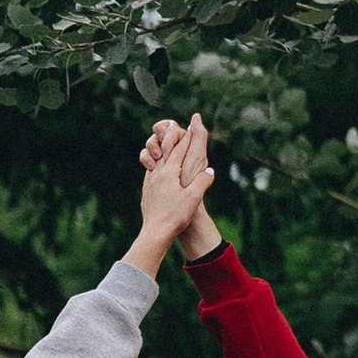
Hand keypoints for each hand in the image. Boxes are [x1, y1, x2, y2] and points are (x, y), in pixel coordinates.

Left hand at [130, 114, 217, 274]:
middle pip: (165, 151)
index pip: (179, 151)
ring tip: (166, 145)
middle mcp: (157, 174)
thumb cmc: (175, 216)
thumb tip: (210, 171)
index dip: (186, 139)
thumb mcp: (193, 198)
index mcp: (169, 173)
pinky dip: (157, 165)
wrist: (155, 232)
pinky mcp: (147, 192)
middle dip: (172, 138)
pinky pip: (152, 173)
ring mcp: (150, 183)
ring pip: (157, 161)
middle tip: (175, 125)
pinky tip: (157, 170)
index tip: (191, 127)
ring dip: (163, 150)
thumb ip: (201, 182)